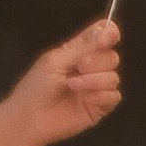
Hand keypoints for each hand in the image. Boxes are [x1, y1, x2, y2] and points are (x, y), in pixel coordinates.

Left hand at [6, 18, 122, 145]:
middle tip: (79, 67)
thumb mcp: (56, 60)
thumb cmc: (36, 86)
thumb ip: (83, 46)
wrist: (31, 117)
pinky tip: (86, 99)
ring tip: (73, 86)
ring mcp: (96, 88)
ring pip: (114, 77)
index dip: (109, 33)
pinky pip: (114, 96)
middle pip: (112, 56)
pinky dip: (101, 95)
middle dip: (97, 61)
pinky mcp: (100, 106)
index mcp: (78, 52)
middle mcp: (91, 68)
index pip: (103, 36)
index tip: (108, 36)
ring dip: (94, 80)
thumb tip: (106, 28)